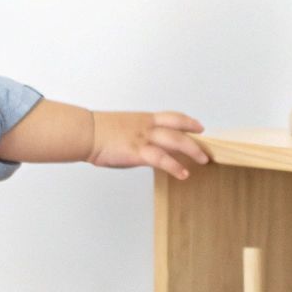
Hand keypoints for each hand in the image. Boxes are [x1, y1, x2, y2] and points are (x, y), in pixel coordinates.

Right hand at [87, 111, 208, 178]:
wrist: (86, 132)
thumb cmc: (97, 132)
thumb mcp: (122, 128)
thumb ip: (136, 136)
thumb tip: (144, 147)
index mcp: (143, 119)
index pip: (172, 117)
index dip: (187, 121)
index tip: (198, 126)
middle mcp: (147, 126)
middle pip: (179, 129)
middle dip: (195, 139)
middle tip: (205, 149)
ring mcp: (144, 138)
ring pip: (176, 141)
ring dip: (192, 151)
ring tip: (202, 161)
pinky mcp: (138, 152)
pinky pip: (162, 159)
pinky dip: (175, 166)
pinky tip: (183, 173)